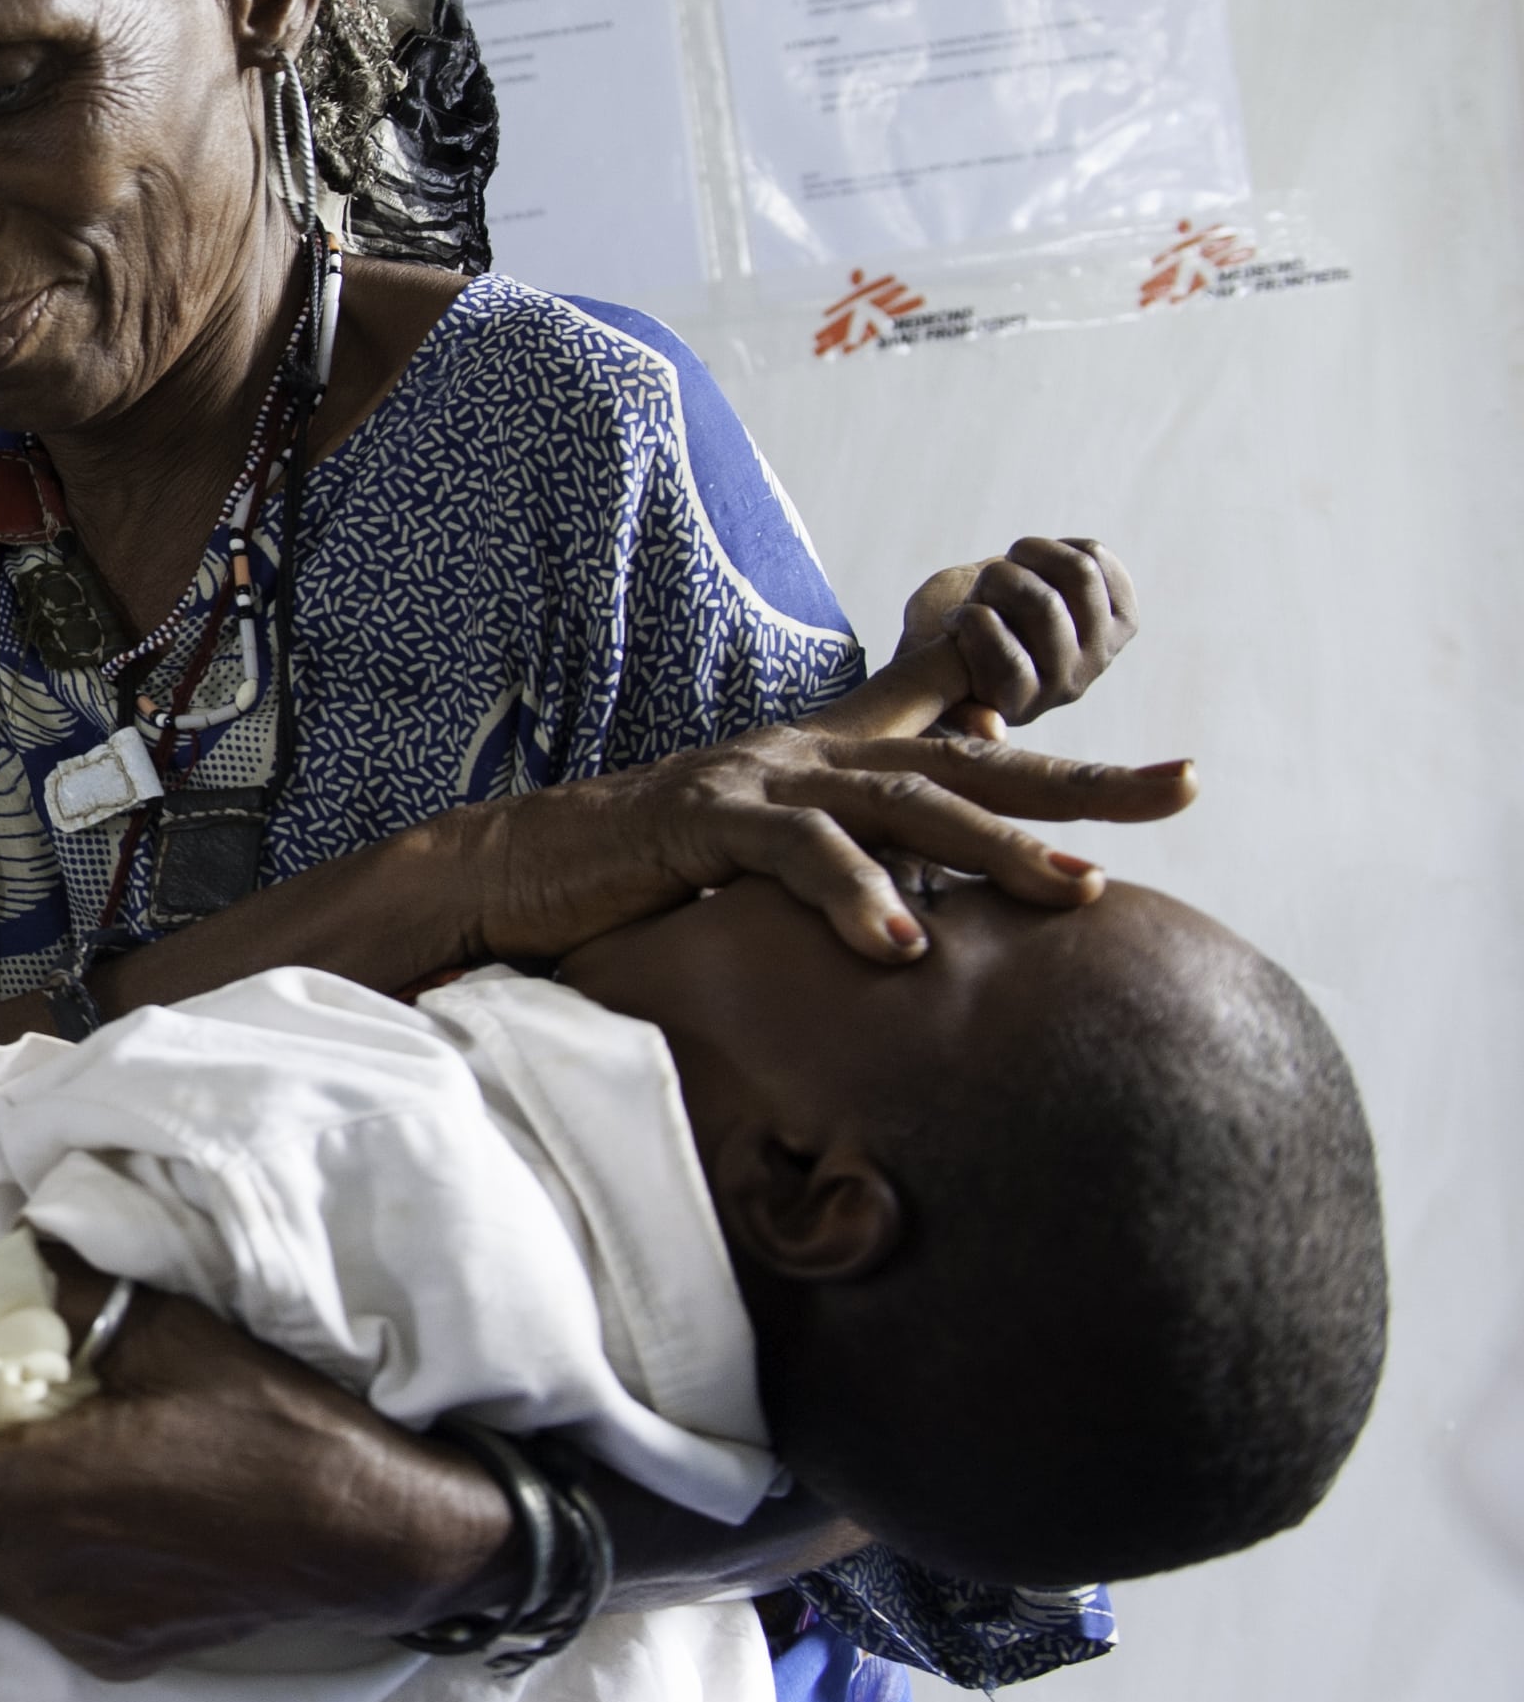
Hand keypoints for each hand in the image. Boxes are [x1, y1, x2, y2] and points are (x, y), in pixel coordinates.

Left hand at [0, 1289, 506, 1677]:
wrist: (377, 1532)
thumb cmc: (272, 1419)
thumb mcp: (163, 1330)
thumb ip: (46, 1298)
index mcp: (36, 1492)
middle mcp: (42, 1573)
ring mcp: (82, 1623)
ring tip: (25, 1465)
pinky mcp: (121, 1653)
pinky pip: (44, 1605)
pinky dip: (40, 1562)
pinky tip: (90, 1513)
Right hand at [446, 718, 1194, 968]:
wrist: (518, 870)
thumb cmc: (648, 876)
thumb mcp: (769, 861)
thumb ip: (854, 856)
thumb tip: (939, 891)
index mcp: (835, 766)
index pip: (976, 757)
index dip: (1078, 770)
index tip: (1182, 784)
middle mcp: (810, 757)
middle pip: (968, 765)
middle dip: (1079, 784)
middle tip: (1177, 794)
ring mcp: (759, 778)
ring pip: (902, 802)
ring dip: (993, 846)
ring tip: (1071, 890)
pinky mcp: (703, 817)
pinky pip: (794, 850)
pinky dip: (854, 891)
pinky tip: (903, 943)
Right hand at [854, 535, 1140, 738]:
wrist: (981, 627)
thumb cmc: (946, 653)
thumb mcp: (930, 679)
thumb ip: (955, 708)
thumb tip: (993, 730)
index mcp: (1018, 703)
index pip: (1009, 660)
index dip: (971, 622)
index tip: (952, 620)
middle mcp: (1067, 682)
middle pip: (1044, 604)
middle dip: (997, 579)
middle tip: (980, 588)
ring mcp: (1100, 648)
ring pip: (1078, 573)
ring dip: (1029, 555)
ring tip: (1009, 566)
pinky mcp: (1120, 617)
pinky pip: (1098, 558)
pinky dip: (1060, 546)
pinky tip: (1035, 561)